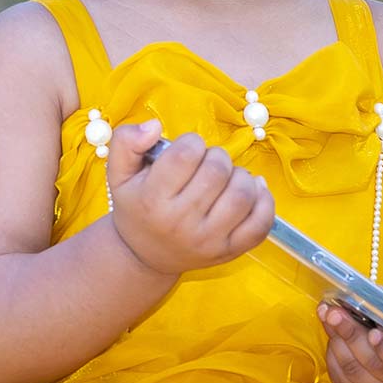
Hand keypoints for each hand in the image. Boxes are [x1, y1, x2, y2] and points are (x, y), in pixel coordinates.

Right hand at [104, 121, 275, 277]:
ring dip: (240, 176)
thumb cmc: (137, 208)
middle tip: (206, 164)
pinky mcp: (230, 252)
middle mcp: (181, 224)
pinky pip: (261, 223)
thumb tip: (154, 125)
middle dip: (216, 157)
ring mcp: (209, 241)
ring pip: (243, 194)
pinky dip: (263, 200)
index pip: (186, 154)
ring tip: (226, 178)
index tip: (186, 151)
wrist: (145, 256)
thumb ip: (126, 140)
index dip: (191, 142)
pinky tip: (251, 190)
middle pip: (218, 171)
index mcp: (152, 201)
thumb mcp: (119, 173)